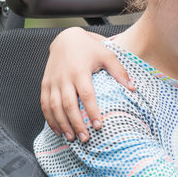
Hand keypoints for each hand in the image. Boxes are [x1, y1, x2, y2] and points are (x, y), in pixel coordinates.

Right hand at [40, 27, 131, 141]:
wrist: (65, 38)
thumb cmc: (89, 48)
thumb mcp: (107, 55)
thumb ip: (119, 72)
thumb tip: (133, 88)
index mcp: (79, 71)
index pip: (86, 95)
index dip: (92, 111)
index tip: (98, 125)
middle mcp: (64, 78)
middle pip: (68, 104)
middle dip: (76, 123)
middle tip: (85, 138)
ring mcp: (52, 82)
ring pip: (54, 107)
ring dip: (62, 124)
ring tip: (71, 138)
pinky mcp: (45, 84)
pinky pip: (44, 104)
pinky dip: (50, 119)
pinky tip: (58, 130)